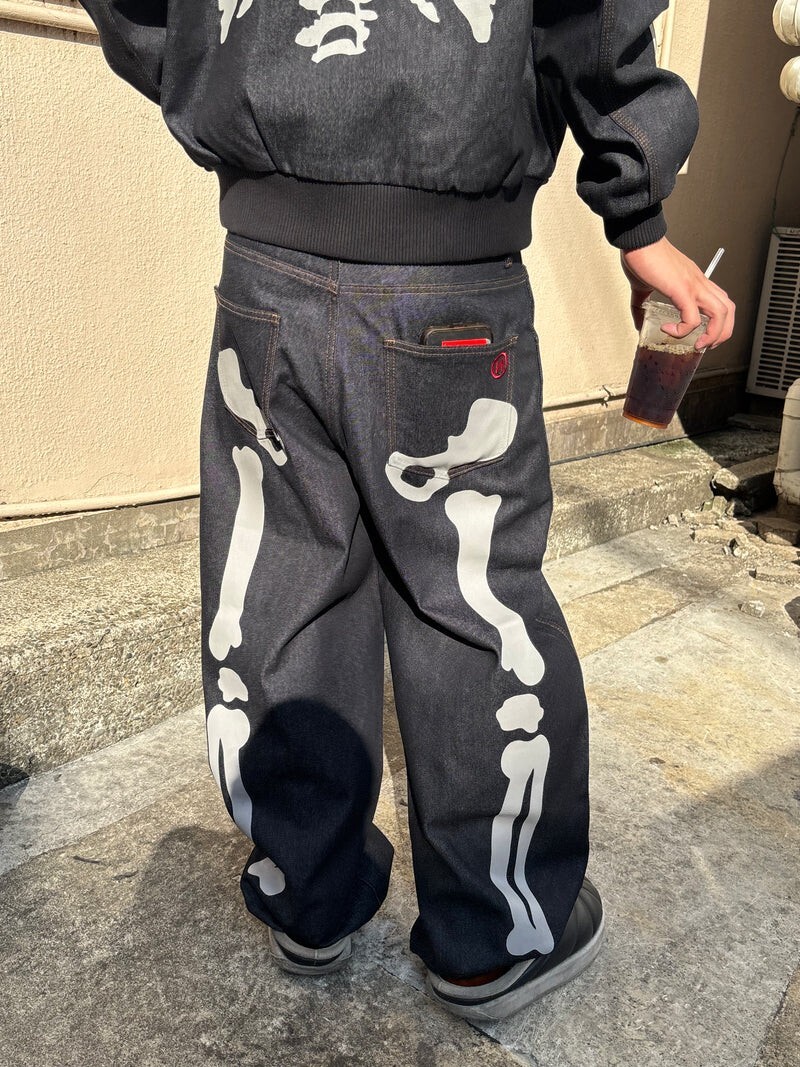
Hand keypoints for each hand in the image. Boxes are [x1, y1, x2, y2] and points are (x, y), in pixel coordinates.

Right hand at [620, 237, 734, 350]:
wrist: (639, 238)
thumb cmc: (642, 256)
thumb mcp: (642, 286)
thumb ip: (641, 307)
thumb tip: (638, 324)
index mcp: (694, 281)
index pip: (719, 302)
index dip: (717, 323)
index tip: (699, 336)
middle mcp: (699, 282)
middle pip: (728, 309)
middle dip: (722, 333)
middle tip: (705, 345)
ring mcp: (693, 285)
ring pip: (721, 313)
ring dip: (713, 334)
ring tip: (697, 344)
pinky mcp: (682, 289)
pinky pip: (692, 318)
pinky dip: (683, 330)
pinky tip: (669, 330)